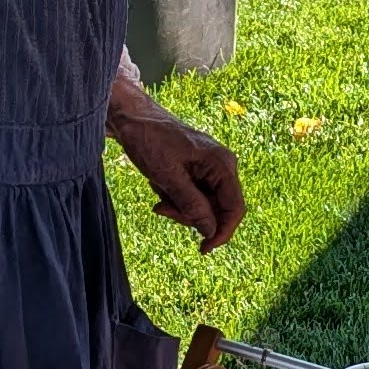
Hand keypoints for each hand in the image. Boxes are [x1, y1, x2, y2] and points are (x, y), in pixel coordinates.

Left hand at [110, 96, 243, 249]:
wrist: (134, 119)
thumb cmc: (149, 141)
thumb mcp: (167, 177)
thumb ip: (191, 205)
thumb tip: (211, 231)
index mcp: (221, 164)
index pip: (235, 208)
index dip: (222, 232)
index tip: (204, 249)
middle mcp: (222, 166)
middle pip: (218, 209)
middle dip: (190, 215)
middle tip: (161, 209)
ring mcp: (212, 169)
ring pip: (205, 206)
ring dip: (180, 207)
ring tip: (158, 193)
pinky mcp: (200, 172)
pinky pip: (195, 196)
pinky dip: (177, 199)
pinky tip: (161, 187)